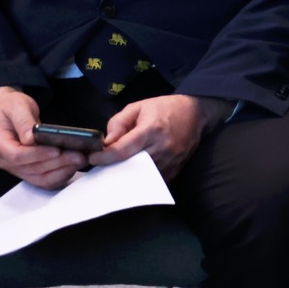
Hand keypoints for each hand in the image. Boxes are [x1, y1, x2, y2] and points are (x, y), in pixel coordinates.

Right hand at [0, 86, 85, 189]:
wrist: (7, 112)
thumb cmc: (11, 108)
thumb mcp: (16, 107)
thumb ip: (23, 122)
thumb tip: (31, 139)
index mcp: (0, 146)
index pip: (18, 156)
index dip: (38, 155)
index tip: (57, 150)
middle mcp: (7, 162)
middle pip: (33, 169)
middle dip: (57, 163)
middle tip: (78, 156)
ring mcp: (17, 169)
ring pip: (40, 178)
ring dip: (61, 171)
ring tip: (80, 161)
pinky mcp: (28, 171)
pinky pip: (44, 179)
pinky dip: (59, 175)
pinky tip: (73, 167)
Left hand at [89, 94, 224, 180]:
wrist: (195, 113)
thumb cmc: (164, 108)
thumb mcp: (139, 107)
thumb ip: (119, 122)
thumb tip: (106, 142)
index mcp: (151, 129)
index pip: (122, 150)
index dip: (104, 157)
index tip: (92, 158)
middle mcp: (162, 148)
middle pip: (129, 166)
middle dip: (113, 167)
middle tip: (102, 166)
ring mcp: (170, 162)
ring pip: (139, 176)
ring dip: (126, 174)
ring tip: (116, 169)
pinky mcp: (175, 171)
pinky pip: (151, 181)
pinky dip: (140, 178)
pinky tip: (133, 172)